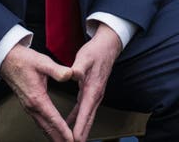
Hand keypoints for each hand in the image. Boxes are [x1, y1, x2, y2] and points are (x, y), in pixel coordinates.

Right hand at [0, 44, 74, 141]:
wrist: (7, 59)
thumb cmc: (24, 60)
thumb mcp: (43, 62)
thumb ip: (57, 70)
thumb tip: (69, 75)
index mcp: (37, 98)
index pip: (53, 118)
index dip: (63, 130)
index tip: (71, 138)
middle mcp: (32, 106)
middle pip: (47, 128)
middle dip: (59, 139)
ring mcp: (29, 107)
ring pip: (43, 127)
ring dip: (53, 137)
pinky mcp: (28, 105)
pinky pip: (39, 122)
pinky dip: (47, 130)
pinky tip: (52, 132)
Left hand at [66, 23, 122, 141]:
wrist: (107, 46)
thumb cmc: (95, 52)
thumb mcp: (84, 58)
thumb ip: (77, 68)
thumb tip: (70, 74)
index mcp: (93, 90)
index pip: (85, 113)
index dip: (80, 127)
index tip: (75, 139)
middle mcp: (96, 96)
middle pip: (88, 120)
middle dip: (80, 135)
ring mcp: (95, 96)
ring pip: (87, 117)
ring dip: (80, 130)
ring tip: (71, 140)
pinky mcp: (92, 93)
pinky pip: (84, 111)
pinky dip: (78, 120)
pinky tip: (70, 124)